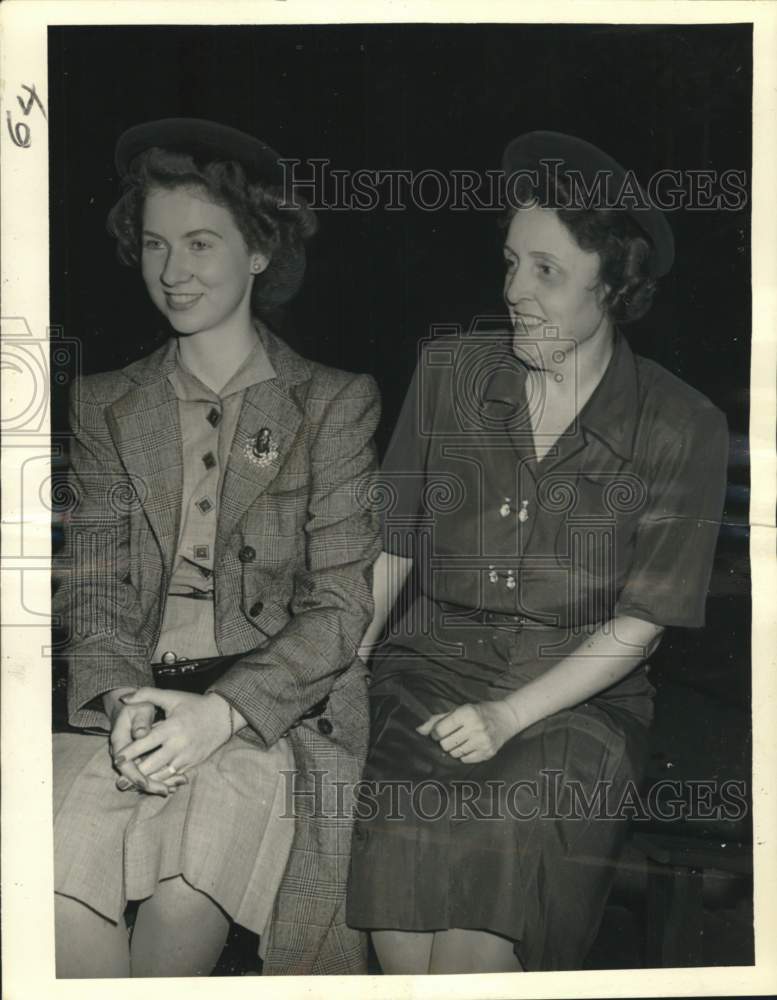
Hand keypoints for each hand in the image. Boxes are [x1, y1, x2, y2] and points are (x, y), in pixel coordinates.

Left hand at [112, 688, 231, 787]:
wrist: (222, 717)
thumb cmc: (194, 705)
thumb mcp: (172, 696)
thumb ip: (146, 694)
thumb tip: (123, 698)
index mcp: (172, 727)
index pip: (146, 743)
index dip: (130, 752)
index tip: (117, 758)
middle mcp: (179, 745)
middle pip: (152, 765)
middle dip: (134, 773)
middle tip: (120, 779)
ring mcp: (186, 757)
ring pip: (162, 775)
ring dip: (146, 780)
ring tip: (131, 784)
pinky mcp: (192, 765)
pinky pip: (173, 778)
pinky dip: (160, 781)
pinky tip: (149, 782)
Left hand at [416, 700, 520, 763]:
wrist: (507, 717)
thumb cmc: (479, 712)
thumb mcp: (459, 709)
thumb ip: (438, 720)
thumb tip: (418, 730)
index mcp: (466, 713)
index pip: (440, 730)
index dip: (435, 733)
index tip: (439, 731)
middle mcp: (475, 727)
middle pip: (445, 744)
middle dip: (444, 741)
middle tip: (452, 736)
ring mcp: (483, 742)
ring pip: (454, 754)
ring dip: (454, 748)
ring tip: (461, 740)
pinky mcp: (488, 753)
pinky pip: (465, 760)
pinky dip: (464, 754)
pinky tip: (470, 745)